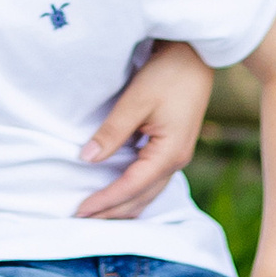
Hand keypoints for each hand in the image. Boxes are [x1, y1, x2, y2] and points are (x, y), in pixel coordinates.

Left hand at [77, 42, 213, 219]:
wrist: (195, 56)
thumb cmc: (168, 74)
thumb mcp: (136, 101)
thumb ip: (112, 132)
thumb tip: (87, 158)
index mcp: (169, 153)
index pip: (131, 187)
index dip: (104, 201)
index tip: (80, 210)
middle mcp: (176, 161)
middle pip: (141, 199)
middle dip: (111, 212)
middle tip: (81, 220)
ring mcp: (176, 157)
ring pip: (147, 194)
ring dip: (122, 206)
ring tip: (96, 214)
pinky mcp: (172, 149)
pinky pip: (150, 181)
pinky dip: (131, 192)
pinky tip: (116, 194)